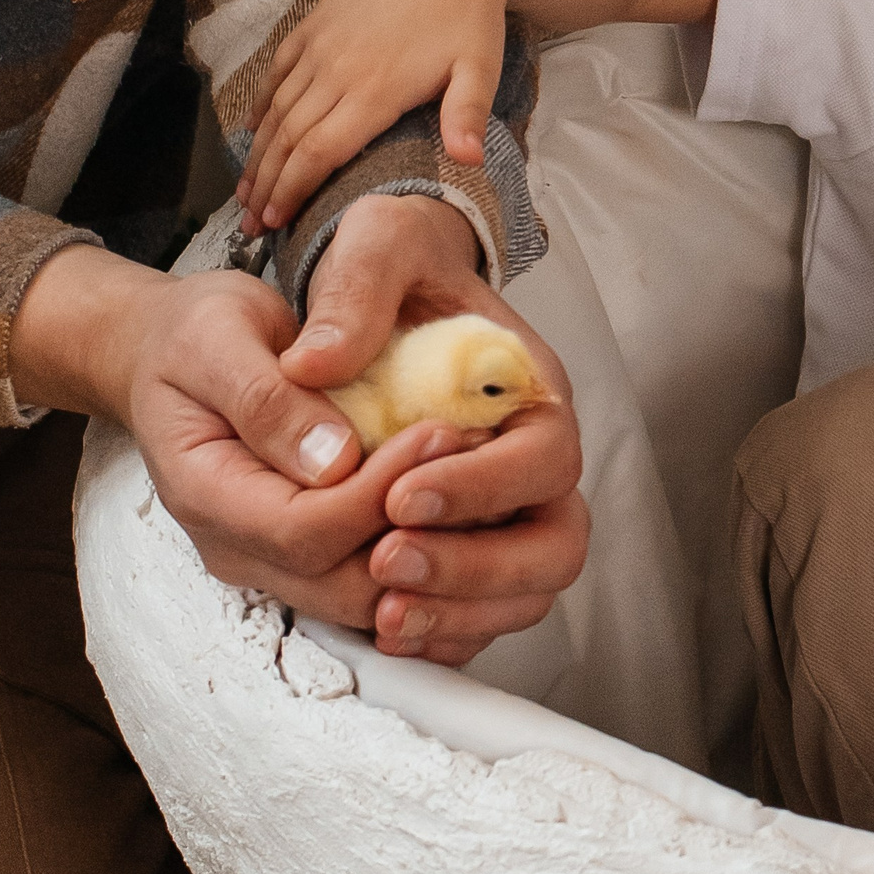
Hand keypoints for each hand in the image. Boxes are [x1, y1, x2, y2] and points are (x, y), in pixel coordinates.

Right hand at [14, 242, 479, 638]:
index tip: (439, 433)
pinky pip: (377, 585)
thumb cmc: (192, 337)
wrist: (170, 356)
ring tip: (482, 478)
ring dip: (436, 551)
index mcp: (206, 494)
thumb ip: (267, 398)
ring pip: (369, 599)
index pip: (304, 531)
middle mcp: (239, 547)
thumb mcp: (217, 337)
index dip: (378, 493)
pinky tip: (468, 505)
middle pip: (343, 585)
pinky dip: (429, 556)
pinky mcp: (309, 559)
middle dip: (421, 531)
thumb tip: (332, 458)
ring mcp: (273, 563)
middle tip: (479, 457)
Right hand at [238, 0, 509, 232]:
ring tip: (243, 194)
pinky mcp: (312, 26)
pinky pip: (276, 74)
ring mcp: (319, 46)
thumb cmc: (470, 17)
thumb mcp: (481, 69)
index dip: (292, 190)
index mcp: (374, 90)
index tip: (274, 222)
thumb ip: (468, 115)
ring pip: (276, 111)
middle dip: (265, 186)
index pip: (320, 151)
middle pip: (288, 139)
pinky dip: (260, 108)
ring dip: (256, 156)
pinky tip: (252, 135)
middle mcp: (336, 70)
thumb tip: (469, 161)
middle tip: (248, 227)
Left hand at [277, 194, 586, 660]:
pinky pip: (479, 609)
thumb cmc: (389, 261)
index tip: (399, 495)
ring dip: (457, 610)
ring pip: (523, 591)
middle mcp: (531, 454)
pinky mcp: (468, 539)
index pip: (543, 458)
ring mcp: (507, 505)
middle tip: (387, 561)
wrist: (379, 286)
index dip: (480, 488)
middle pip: (554, 543)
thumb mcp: (374, 244)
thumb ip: (355, 294)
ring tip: (382, 612)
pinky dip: (442, 629)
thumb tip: (318, 364)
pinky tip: (383, 626)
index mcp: (529, 384)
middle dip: (476, 567)